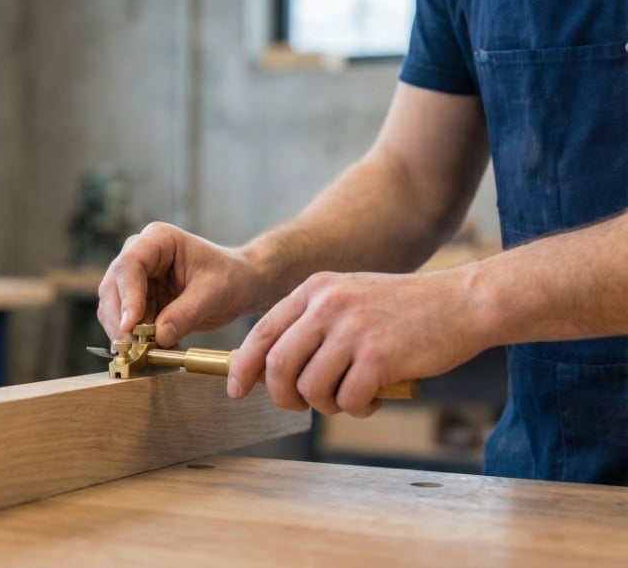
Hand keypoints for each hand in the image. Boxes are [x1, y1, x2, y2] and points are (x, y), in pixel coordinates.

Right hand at [97, 222, 265, 346]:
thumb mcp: (214, 293)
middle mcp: (140, 255)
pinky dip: (135, 341)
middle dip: (120, 320)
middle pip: (113, 287)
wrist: (241, 285)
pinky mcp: (139, 302)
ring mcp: (137, 279)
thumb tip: (158, 337)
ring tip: (147, 354)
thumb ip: (186, 313)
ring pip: (113, 308)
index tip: (131, 325)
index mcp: (158, 240)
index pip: (130, 264)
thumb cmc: (232, 277)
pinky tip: (154, 353)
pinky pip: (125, 324)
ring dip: (125, 334)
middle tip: (133, 349)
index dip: (128, 295)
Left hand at [227, 270, 488, 416]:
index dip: (243, 366)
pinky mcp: (379, 357)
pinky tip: (374, 398)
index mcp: (316, 289)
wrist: (463, 302)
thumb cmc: (406, 309)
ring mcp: (353, 330)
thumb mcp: (350, 297)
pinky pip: (348, 400)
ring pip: (311, 387)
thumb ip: (313, 323)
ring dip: (325, 405)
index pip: (262, 332)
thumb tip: (274, 366)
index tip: (236, 389)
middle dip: (282, 395)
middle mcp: (328, 305)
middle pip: (278, 365)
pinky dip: (357, 409)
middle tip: (299, 405)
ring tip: (348, 398)